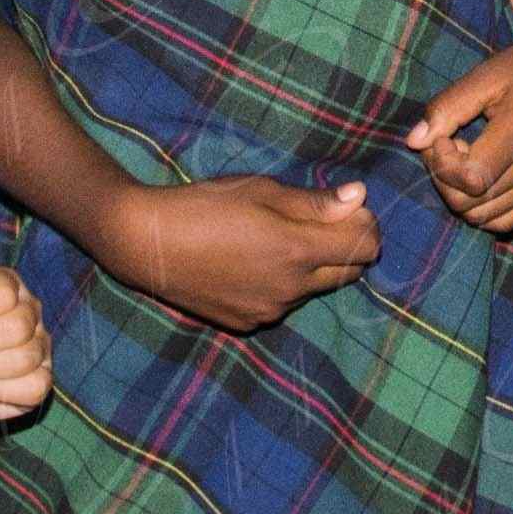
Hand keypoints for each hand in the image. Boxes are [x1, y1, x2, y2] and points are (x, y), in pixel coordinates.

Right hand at [95, 177, 377, 331]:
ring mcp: (268, 311)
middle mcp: (290, 289)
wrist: (145, 245)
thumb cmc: (204, 206)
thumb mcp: (261, 191)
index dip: (365, 224)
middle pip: (349, 272)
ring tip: (272, 239)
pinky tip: (249, 263)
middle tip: (319, 221)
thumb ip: (315, 201)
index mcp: (297, 251)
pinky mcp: (247, 323)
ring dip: (310, 267)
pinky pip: (282, 304)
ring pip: (314, 289)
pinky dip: (281, 285)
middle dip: (345, 247)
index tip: (348, 209)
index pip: (367, 246)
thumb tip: (360, 196)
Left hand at [410, 33, 512, 231]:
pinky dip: (486, 208)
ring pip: (487, 219)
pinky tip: (486, 174)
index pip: (468, 180)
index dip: (442, 163)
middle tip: (453, 145)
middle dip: (447, 179)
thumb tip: (414, 142)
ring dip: (465, 194)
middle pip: (471, 206)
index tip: (445, 135)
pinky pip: (510, 219)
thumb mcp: (487, 75)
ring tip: (471, 157)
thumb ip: (447, 108)